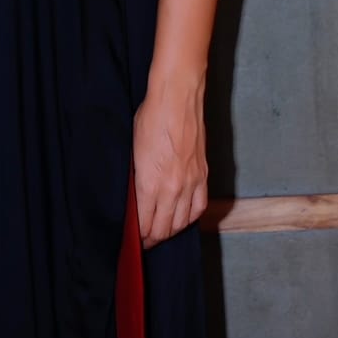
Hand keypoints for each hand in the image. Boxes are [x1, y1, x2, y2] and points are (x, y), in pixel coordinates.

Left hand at [132, 72, 208, 248]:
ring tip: (162, 231)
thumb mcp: (134, 149)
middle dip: (153, 238)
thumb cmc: (151, 117)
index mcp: (151, 184)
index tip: (135, 239)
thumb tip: (137, 196)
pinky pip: (198, 207)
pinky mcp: (203, 175)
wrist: (177, 98)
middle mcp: (172, 189)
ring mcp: (190, 183)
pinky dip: (189, 217)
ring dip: (171, 230)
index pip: (145, 224)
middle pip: (164, 229)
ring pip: (182, 222)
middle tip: (146, 239)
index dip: (139, 236)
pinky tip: (183, 217)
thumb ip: (138, 177)